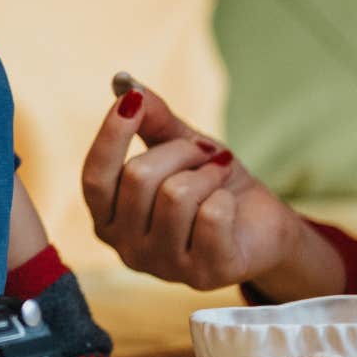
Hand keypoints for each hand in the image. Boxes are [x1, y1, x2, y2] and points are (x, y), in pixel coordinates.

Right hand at [80, 76, 330, 294]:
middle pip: (138, 176)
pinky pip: (211, 216)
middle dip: (180, 151)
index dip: (111, 135)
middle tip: (204, 152)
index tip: (131, 100)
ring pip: (176, 195)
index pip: (94, 176)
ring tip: (218, 179)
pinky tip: (230, 208)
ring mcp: (163, 266)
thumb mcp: (180, 145)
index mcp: (107, 218)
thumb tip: (123, 82)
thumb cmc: (210, 185)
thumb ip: (151, 118)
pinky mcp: (203, 274)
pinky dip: (227, 198)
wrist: (261, 225)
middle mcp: (125, 248)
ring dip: (208, 175)